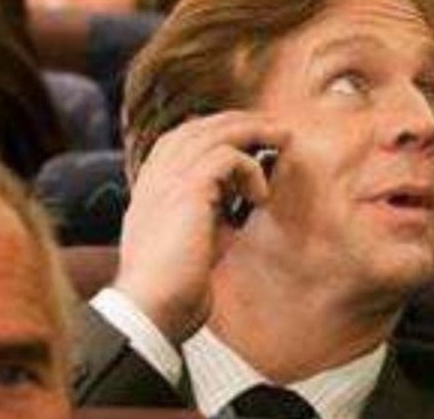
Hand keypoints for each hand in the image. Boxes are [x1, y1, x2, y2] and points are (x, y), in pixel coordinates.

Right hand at [113, 111, 285, 342]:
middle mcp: (155, 179)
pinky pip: (226, 157)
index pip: (179, 140)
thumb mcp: (194, 244)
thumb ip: (210, 219)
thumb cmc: (174, 290)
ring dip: (254, 132)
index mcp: (151, 191)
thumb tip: (237, 206)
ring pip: (213, 133)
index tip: (249, 140)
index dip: (214, 132)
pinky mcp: (188, 191)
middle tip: (274, 128)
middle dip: (239, 122)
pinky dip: (250, 168)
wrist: (150, 311)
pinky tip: (261, 196)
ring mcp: (167, 182)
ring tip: (283, 139)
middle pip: (197, 128)